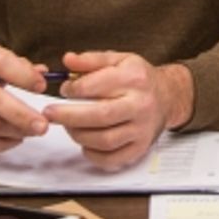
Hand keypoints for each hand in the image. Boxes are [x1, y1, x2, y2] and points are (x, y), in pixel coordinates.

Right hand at [0, 40, 50, 152]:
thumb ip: (18, 64)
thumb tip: (43, 74)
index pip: (2, 64)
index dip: (24, 76)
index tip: (42, 86)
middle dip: (22, 116)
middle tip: (43, 124)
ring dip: (16, 131)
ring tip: (34, 131)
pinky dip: (1, 143)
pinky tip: (15, 138)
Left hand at [41, 51, 192, 170]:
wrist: (167, 97)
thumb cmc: (139, 79)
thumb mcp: (119, 60)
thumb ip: (91, 60)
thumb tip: (67, 60)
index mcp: (134, 78)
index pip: (96, 85)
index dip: (73, 90)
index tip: (64, 90)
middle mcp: (140, 104)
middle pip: (99, 116)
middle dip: (68, 116)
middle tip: (50, 114)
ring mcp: (141, 129)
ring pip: (103, 140)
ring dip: (78, 134)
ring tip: (69, 126)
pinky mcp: (140, 148)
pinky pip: (111, 158)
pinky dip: (92, 154)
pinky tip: (85, 143)